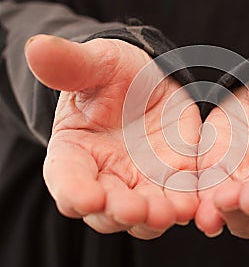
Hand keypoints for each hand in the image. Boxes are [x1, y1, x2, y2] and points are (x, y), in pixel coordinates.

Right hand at [25, 35, 200, 238]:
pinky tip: (194, 206)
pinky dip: (184, 207)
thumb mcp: (96, 64)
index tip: (87, 198)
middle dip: (118, 213)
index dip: (74, 191)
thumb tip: (37, 47)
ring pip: (142, 216)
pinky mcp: (171, 179)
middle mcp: (105, 175)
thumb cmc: (114, 74)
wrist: (150, 80)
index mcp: (75, 150)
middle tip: (133, 210)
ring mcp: (140, 182)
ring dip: (153, 219)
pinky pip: (176, 200)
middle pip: (105, 210)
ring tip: (169, 212)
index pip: (67, 179)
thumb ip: (71, 64)